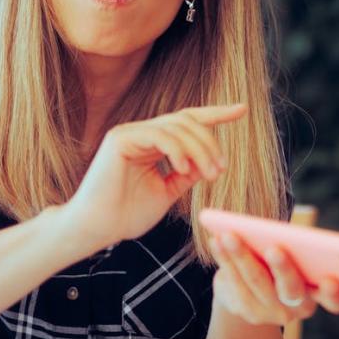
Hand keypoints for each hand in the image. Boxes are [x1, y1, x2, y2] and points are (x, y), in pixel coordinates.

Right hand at [62, 104, 246, 253]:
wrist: (97, 229)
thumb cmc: (126, 215)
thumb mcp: (167, 192)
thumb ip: (187, 175)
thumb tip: (211, 162)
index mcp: (152, 143)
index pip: (187, 121)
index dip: (216, 114)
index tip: (242, 109)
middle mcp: (141, 133)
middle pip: (187, 121)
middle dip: (211, 142)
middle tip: (221, 169)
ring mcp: (130, 133)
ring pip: (177, 127)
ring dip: (200, 149)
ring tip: (209, 173)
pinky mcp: (120, 138)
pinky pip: (159, 134)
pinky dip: (178, 149)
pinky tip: (184, 168)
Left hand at [209, 231, 338, 325]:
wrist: (255, 291)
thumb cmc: (286, 262)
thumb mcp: (297, 256)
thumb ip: (298, 249)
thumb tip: (277, 234)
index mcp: (321, 293)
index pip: (336, 301)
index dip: (336, 294)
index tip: (331, 280)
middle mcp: (298, 308)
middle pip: (291, 289)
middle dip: (283, 268)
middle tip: (275, 248)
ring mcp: (271, 313)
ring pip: (256, 281)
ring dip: (241, 255)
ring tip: (229, 235)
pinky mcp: (246, 310)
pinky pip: (233, 282)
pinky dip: (225, 258)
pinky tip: (216, 240)